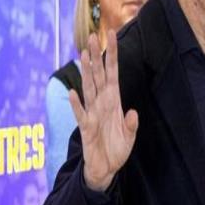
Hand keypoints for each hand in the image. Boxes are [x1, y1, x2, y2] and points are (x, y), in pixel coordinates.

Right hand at [69, 30, 138, 190]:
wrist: (106, 168)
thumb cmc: (117, 149)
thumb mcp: (130, 136)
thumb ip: (131, 124)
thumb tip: (132, 112)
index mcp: (114, 99)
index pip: (112, 72)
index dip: (112, 55)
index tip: (111, 35)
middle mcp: (102, 102)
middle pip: (98, 74)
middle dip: (97, 56)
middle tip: (93, 37)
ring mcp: (93, 113)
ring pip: (89, 87)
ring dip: (86, 71)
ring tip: (84, 54)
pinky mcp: (86, 128)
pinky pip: (81, 114)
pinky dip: (77, 104)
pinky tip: (72, 92)